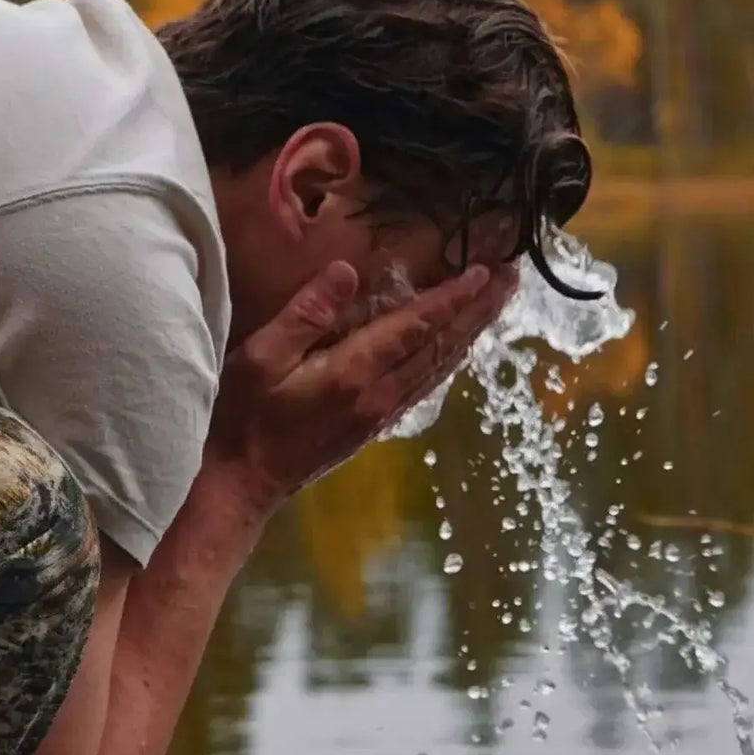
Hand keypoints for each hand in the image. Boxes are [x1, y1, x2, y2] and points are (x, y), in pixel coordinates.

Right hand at [204, 256, 517, 515]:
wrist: (240, 483)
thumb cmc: (242, 417)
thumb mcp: (261, 357)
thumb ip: (306, 314)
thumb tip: (347, 272)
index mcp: (354, 373)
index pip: (416, 326)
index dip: (452, 297)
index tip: (485, 270)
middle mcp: (379, 395)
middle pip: (441, 346)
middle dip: (478, 310)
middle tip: (513, 277)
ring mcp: (380, 415)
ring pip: (439, 368)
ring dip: (470, 333)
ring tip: (496, 304)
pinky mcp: (374, 427)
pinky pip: (425, 387)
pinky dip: (448, 361)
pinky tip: (458, 350)